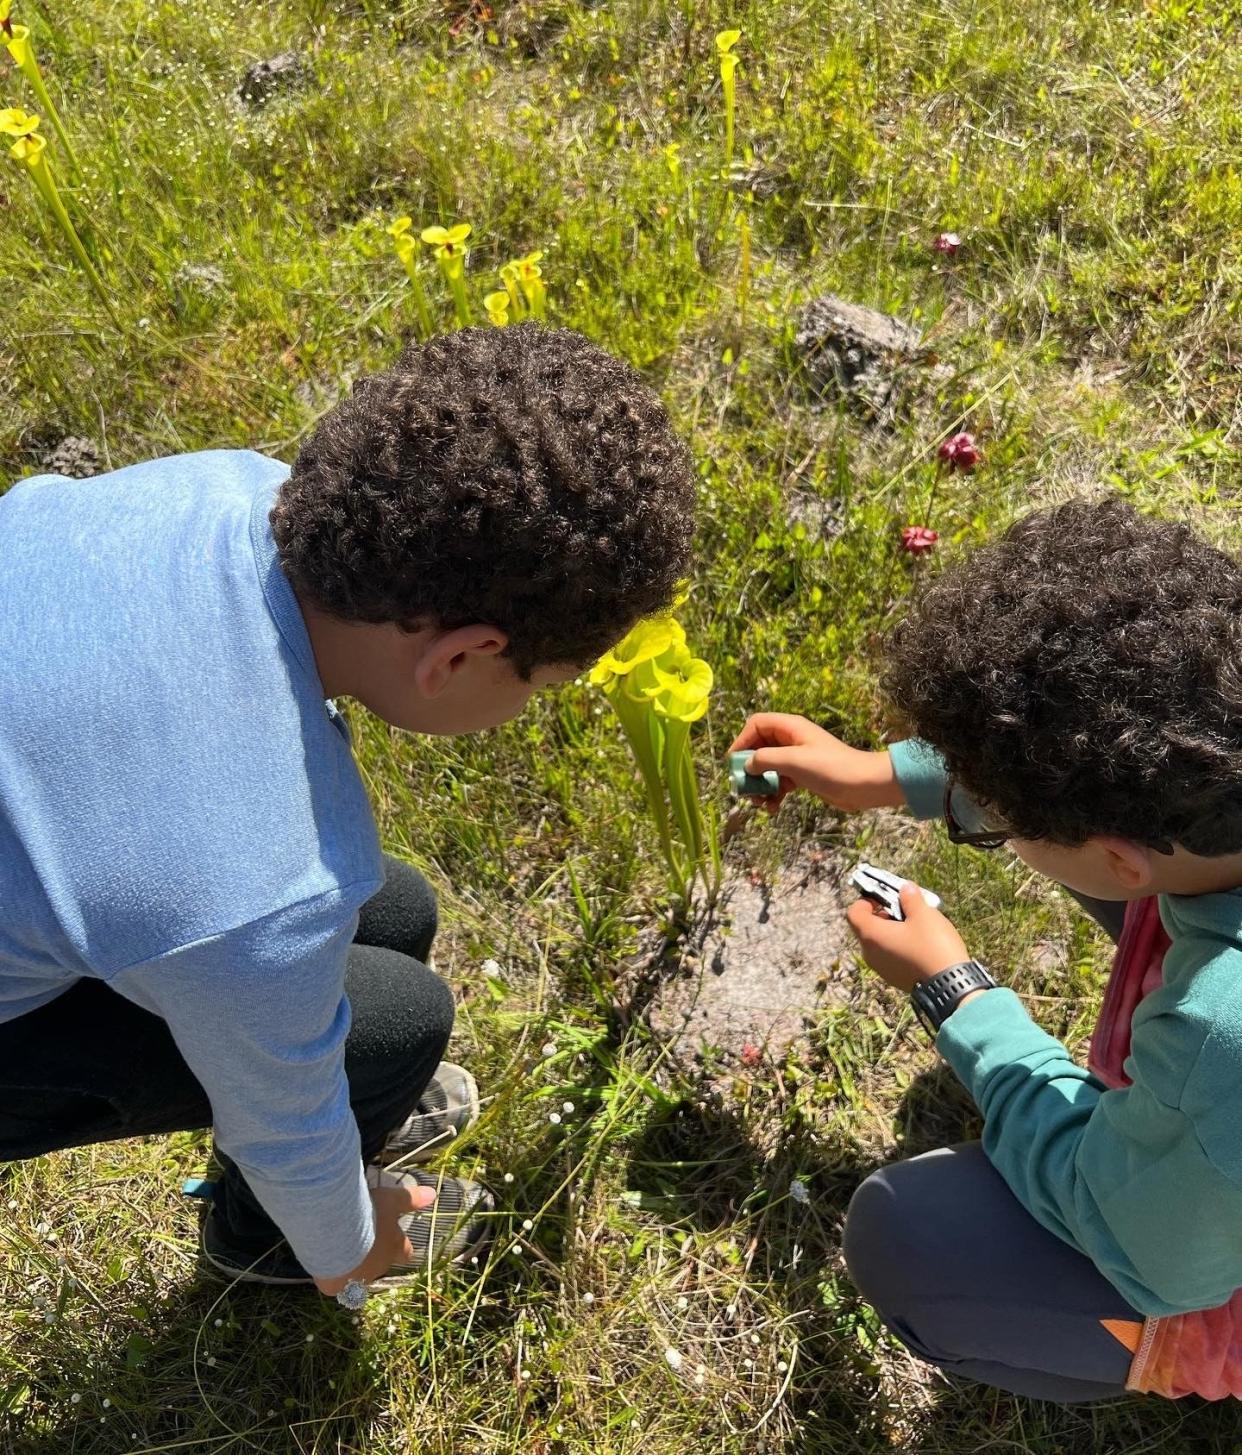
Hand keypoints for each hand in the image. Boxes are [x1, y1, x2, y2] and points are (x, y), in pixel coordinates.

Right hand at [313, 1178, 437, 1296]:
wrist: (334, 1232)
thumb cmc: (367, 1213)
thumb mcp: (390, 1199)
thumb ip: (410, 1199)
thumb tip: (433, 1194)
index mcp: (394, 1248)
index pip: (405, 1253)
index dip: (399, 1247)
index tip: (391, 1239)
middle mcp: (379, 1268)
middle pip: (380, 1264)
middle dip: (372, 1254)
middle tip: (359, 1237)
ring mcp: (357, 1280)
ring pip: (358, 1275)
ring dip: (352, 1264)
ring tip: (339, 1246)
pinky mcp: (335, 1287)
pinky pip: (336, 1283)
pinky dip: (332, 1274)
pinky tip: (325, 1259)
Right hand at [729, 714, 905, 812]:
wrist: (864, 786)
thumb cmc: (831, 767)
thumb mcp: (793, 761)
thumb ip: (765, 760)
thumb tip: (747, 766)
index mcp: (790, 728)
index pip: (756, 725)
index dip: (742, 741)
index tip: (734, 762)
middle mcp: (791, 740)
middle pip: (759, 748)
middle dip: (750, 769)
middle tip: (744, 788)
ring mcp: (796, 758)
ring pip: (767, 768)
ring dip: (760, 785)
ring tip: (759, 803)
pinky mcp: (802, 775)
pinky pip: (779, 782)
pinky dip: (773, 794)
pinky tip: (773, 808)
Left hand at [847, 883, 970, 993]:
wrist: (950, 986)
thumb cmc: (933, 946)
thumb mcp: (924, 914)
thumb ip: (910, 898)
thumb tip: (905, 888)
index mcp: (871, 935)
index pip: (854, 913)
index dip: (866, 901)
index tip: (884, 898)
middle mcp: (870, 953)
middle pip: (866, 928)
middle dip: (883, 915)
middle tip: (905, 909)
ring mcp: (881, 969)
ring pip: (879, 943)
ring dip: (892, 932)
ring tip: (916, 927)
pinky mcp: (894, 979)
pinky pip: (889, 957)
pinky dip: (898, 947)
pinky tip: (920, 945)